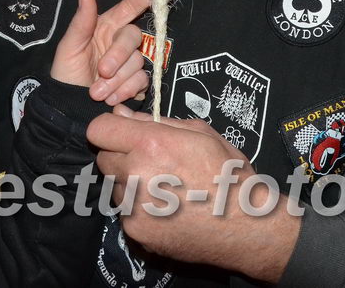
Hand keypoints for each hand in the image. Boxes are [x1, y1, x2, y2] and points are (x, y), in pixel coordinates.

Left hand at [51, 0, 151, 104]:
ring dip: (116, 80)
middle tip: (102, 71)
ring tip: (97, 92)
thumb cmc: (66, 75)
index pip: (128, 8)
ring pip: (138, 62)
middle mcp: (120, 42)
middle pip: (134, 37)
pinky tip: (110, 98)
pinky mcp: (136, 82)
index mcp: (105, 27)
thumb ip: (81, 21)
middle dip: (118, 55)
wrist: (70, 108)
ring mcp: (129, 63)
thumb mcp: (68, 47)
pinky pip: (142, 81)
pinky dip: (125, 90)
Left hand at [87, 107, 301, 280]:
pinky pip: (124, 211)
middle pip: (103, 158)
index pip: (99, 129)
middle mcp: (135, 175)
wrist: (245, 225)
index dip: (111, 128)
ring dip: (129, 182)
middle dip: (121, 155)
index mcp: (151, 144)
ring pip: (114, 185)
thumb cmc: (228, 174)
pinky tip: (166, 208)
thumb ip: (156, 121)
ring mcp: (133, 207)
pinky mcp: (135, 232)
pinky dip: (139, 208)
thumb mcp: (201, 133)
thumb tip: (122, 113)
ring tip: (164, 187)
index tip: (123, 132)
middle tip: (151, 161)